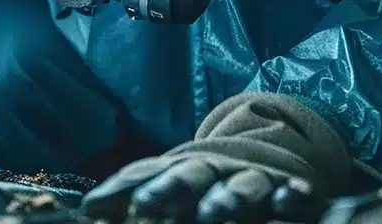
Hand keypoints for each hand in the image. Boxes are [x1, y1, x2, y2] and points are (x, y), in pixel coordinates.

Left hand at [81, 93, 349, 222]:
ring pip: (242, 184)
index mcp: (178, 172)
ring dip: (229, 196)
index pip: (144, 175)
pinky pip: (294, 194)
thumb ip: (130, 196)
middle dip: (170, 188)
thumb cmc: (201, 192)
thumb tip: (87, 209)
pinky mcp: (289, 192)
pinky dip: (292, 196)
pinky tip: (288, 202)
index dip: (121, 189)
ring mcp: (252, 179)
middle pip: (190, 174)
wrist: (262, 168)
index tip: (95, 207)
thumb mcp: (166, 194)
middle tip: (147, 205)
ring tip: (213, 213)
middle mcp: (214, 172)